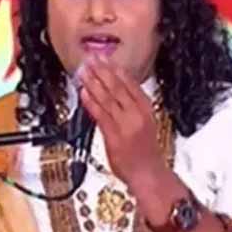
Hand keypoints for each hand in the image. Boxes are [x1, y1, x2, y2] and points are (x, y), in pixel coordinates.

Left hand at [77, 54, 165, 191]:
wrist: (148, 173)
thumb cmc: (145, 152)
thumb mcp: (144, 123)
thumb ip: (130, 108)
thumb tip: (114, 93)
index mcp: (146, 109)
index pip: (130, 84)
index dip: (116, 70)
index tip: (106, 58)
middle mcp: (136, 114)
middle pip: (116, 88)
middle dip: (102, 72)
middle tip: (91, 59)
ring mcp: (124, 124)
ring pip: (106, 99)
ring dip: (93, 83)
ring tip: (83, 72)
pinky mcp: (113, 135)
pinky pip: (99, 115)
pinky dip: (90, 102)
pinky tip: (83, 93)